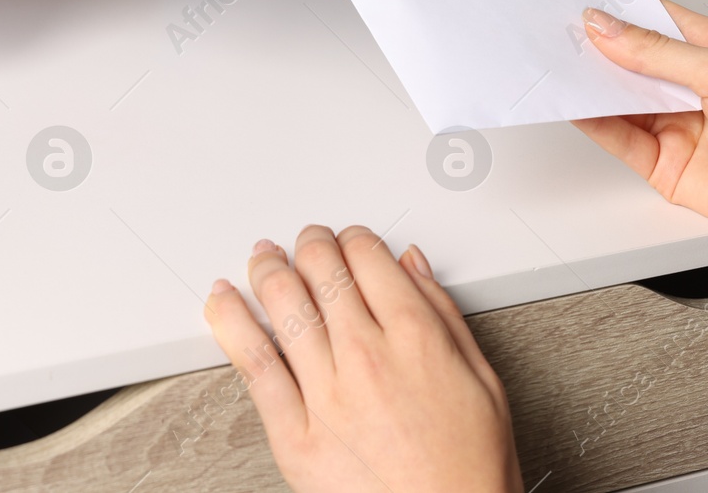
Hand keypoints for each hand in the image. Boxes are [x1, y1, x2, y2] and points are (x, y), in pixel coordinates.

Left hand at [204, 225, 522, 492]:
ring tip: (263, 258)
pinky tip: (224, 301)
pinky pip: (253, 364)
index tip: (350, 240)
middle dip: (310, 244)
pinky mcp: (294, 434)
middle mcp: (366, 357)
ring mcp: (325, 394)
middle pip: (322, 271)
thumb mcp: (483, 379)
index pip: (369, 258)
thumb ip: (443, 313)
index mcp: (415, 337)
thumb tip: (411, 266)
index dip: (354, 239)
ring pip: (282, 304)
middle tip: (306, 241)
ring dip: (268, 268)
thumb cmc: (469, 468)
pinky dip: (232, 322)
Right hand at [572, 1, 707, 295]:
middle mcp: (690, 86)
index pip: (652, 23)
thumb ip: (655, 52)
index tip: (582, 5)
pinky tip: (577, 106)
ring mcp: (675, 124)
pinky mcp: (663, 162)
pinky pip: (619, 138)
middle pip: (629, 62)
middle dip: (596, 49)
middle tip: (561, 35)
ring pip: (619, 99)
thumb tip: (607, 28)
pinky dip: (594, 122)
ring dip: (591, 86)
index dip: (618, 14)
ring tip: (560, 68)